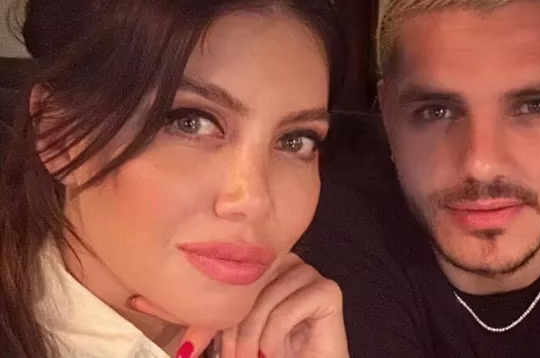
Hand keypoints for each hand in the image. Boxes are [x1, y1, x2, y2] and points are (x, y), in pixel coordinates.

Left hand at [130, 253, 348, 357]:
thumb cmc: (268, 355)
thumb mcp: (224, 336)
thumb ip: (196, 318)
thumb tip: (139, 299)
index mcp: (261, 265)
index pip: (224, 275)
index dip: (199, 307)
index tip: (160, 321)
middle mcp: (285, 262)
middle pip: (244, 286)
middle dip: (228, 330)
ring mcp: (308, 273)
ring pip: (263, 300)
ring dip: (251, 340)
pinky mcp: (328, 291)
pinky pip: (287, 309)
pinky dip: (275, 339)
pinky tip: (278, 352)